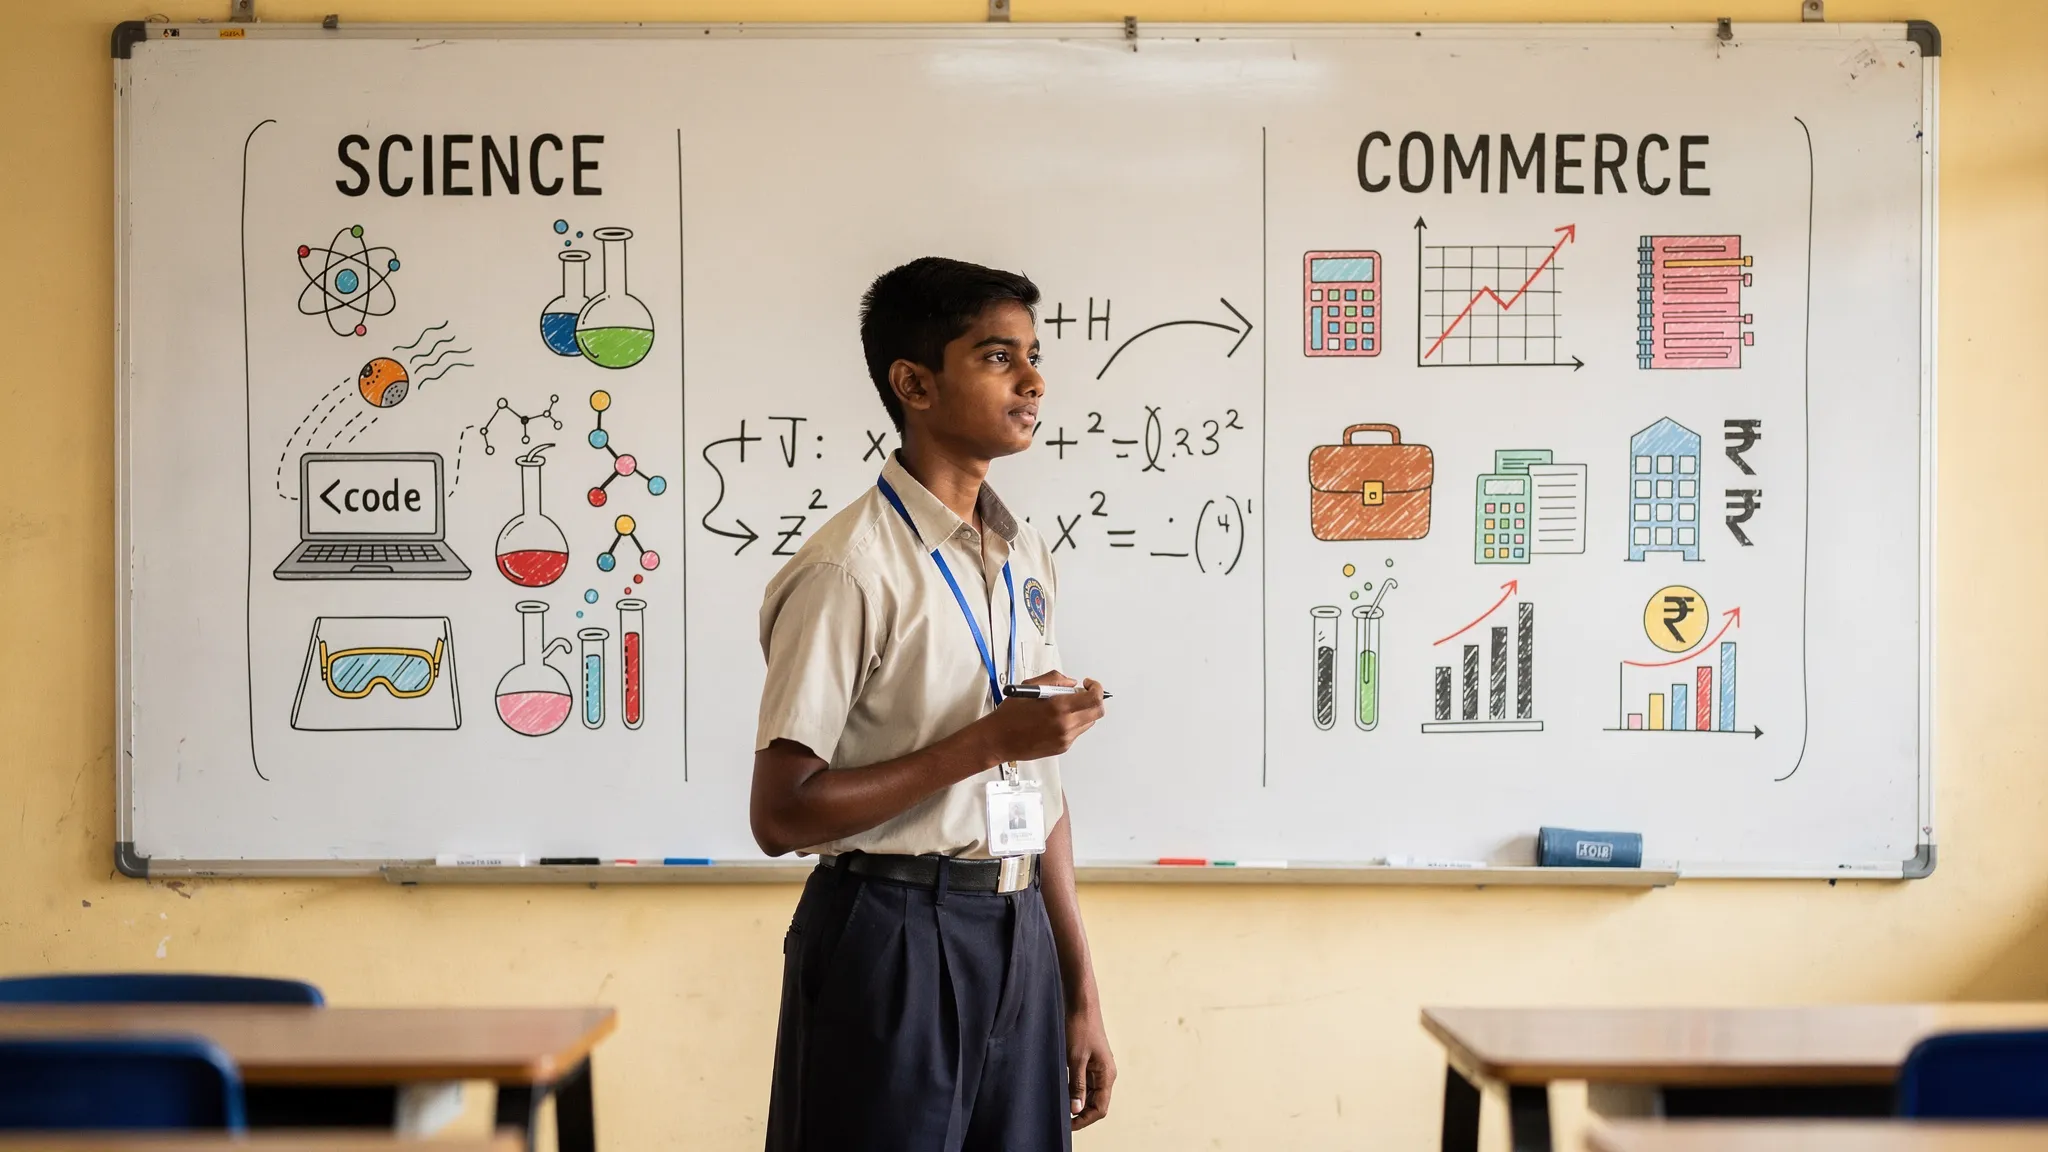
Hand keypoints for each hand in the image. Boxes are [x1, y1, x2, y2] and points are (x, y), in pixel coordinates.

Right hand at [979, 671, 1105, 763]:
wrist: (999, 740)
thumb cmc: (1010, 715)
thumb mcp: (1030, 687)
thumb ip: (1055, 680)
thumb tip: (1071, 682)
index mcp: (1058, 707)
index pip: (1093, 698)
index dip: (1096, 688)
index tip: (1089, 684)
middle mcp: (1065, 724)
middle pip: (1097, 712)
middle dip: (1094, 699)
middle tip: (1083, 693)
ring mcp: (1065, 738)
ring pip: (1088, 722)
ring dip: (1083, 711)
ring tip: (1065, 706)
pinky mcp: (1062, 747)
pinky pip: (1077, 732)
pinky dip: (1072, 722)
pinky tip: (1056, 719)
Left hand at [1066, 1001, 1115, 1128]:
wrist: (1081, 1005)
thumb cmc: (1080, 1028)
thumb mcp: (1075, 1059)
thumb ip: (1077, 1086)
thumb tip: (1076, 1109)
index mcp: (1107, 1075)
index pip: (1100, 1108)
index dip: (1084, 1119)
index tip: (1068, 1124)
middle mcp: (1106, 1074)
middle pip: (1096, 1103)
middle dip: (1081, 1113)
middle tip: (1062, 1118)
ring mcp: (1099, 1068)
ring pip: (1091, 1094)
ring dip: (1078, 1102)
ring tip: (1061, 1106)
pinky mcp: (1091, 1062)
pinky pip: (1086, 1083)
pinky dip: (1076, 1090)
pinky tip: (1064, 1091)